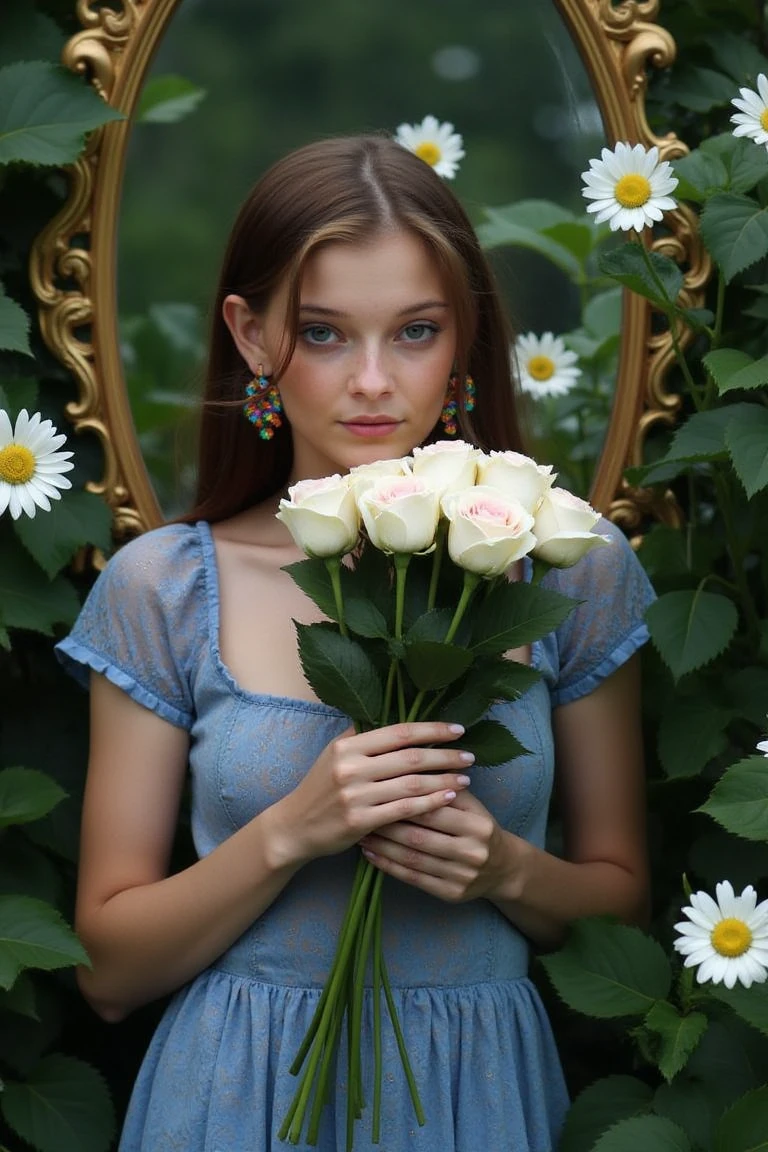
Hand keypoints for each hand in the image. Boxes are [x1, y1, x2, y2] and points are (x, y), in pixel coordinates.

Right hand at [269, 722, 473, 865]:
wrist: (294, 826)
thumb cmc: (320, 787)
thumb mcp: (334, 754)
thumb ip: (362, 737)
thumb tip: (392, 710)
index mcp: (348, 745)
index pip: (399, 732)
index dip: (431, 729)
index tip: (458, 729)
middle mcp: (351, 767)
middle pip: (410, 757)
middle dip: (445, 755)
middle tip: (469, 755)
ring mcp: (355, 795)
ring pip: (411, 784)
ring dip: (443, 781)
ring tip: (465, 779)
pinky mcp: (360, 822)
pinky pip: (404, 810)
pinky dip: (430, 803)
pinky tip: (448, 799)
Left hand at [359, 789, 517, 903]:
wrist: (504, 868)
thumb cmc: (478, 827)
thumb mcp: (471, 804)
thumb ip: (446, 786)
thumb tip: (410, 760)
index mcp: (478, 824)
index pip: (433, 810)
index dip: (404, 800)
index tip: (377, 791)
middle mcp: (472, 851)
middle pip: (419, 836)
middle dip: (387, 824)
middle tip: (361, 812)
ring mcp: (462, 876)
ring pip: (413, 858)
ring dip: (382, 846)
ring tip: (361, 833)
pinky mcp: (451, 894)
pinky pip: (413, 879)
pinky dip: (389, 866)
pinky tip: (371, 855)